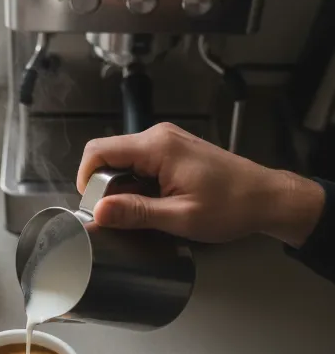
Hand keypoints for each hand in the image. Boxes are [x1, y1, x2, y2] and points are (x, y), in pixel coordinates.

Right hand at [77, 123, 324, 247]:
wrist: (267, 198)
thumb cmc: (230, 207)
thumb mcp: (180, 217)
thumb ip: (136, 213)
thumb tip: (98, 212)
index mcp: (157, 146)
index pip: (98, 151)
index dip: (86, 179)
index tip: (94, 207)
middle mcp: (158, 135)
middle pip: (108, 155)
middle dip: (104, 187)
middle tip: (120, 217)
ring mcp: (166, 141)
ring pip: (122, 161)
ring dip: (122, 188)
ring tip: (141, 213)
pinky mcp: (172, 150)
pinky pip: (139, 164)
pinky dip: (136, 185)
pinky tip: (153, 204)